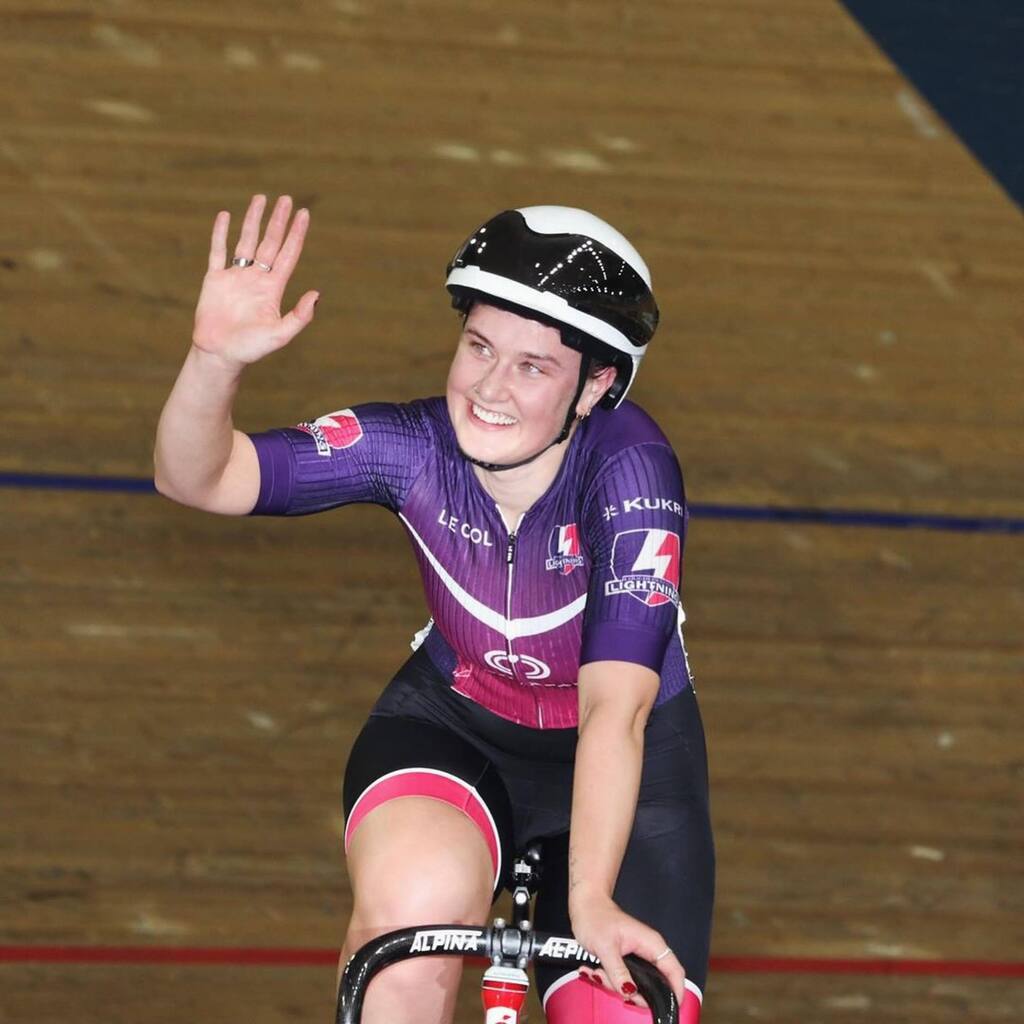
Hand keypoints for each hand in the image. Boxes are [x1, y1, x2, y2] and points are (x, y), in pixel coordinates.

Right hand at [192, 194, 318, 370]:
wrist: (220, 355)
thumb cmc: (251, 348)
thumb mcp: (280, 334)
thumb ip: (299, 316)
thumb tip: (317, 294)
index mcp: (272, 288)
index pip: (288, 254)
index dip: (296, 234)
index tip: (304, 214)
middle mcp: (256, 278)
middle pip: (270, 242)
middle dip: (278, 221)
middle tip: (286, 199)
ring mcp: (235, 277)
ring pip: (245, 241)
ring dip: (253, 220)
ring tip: (261, 198)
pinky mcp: (214, 280)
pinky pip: (218, 251)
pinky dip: (220, 233)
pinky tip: (226, 216)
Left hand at [571, 891, 684, 1008]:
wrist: (585, 905)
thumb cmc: (596, 917)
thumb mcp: (605, 947)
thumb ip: (618, 971)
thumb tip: (630, 992)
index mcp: (651, 944)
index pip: (674, 971)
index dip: (676, 991)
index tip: (667, 1006)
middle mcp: (648, 951)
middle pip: (654, 985)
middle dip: (633, 992)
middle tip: (612, 984)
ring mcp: (638, 956)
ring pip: (636, 985)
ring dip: (616, 985)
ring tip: (598, 972)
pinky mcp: (627, 961)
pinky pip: (625, 979)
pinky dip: (611, 980)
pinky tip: (596, 971)